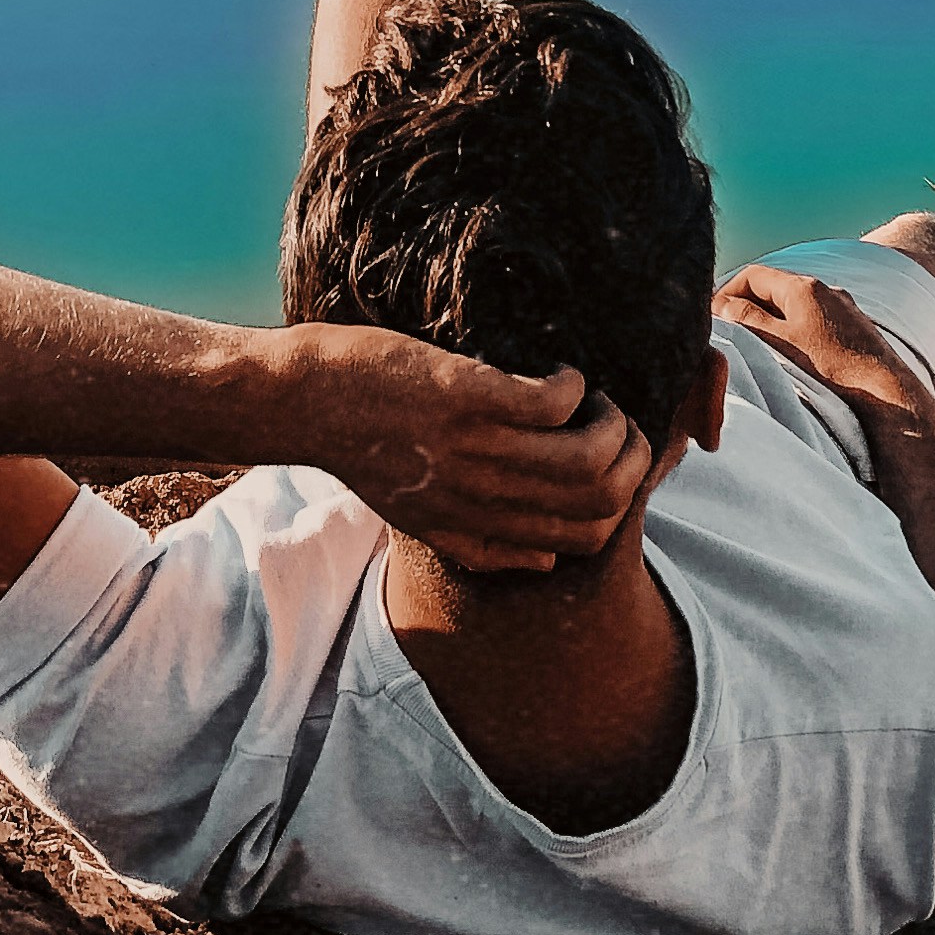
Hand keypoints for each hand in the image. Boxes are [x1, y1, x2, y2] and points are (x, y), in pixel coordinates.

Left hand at [279, 325, 650, 570]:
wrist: (304, 403)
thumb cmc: (364, 449)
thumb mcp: (422, 518)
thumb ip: (483, 545)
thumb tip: (546, 562)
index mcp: (476, 530)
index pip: (583, 540)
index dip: (619, 503)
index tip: (612, 465)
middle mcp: (481, 498)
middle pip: (597, 499)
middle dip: (630, 458)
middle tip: (615, 423)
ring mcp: (473, 450)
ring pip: (585, 456)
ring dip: (609, 421)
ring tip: (595, 398)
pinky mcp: (465, 399)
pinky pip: (551, 403)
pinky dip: (571, 386)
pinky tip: (559, 373)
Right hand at [714, 266, 934, 446]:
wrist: (886, 391)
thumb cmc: (832, 369)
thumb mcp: (780, 344)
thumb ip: (747, 320)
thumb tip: (722, 305)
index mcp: (803, 287)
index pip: (752, 275)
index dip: (727, 292)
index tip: (713, 316)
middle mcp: (825, 288)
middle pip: (774, 287)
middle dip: (747, 305)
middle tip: (730, 330)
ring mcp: (843, 306)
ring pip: (795, 304)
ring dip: (772, 318)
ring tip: (758, 344)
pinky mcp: (855, 326)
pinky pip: (816, 318)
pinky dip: (796, 328)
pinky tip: (794, 354)